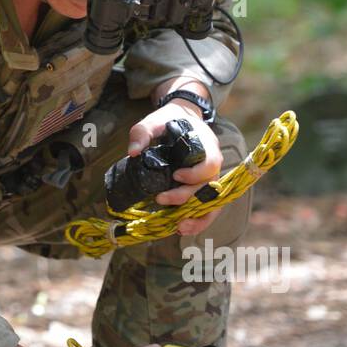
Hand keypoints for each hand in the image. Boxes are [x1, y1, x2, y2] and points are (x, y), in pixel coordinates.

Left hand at [127, 101, 222, 235]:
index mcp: (207, 146)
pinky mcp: (202, 187)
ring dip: (198, 217)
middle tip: (161, 199)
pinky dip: (197, 220)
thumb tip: (132, 152)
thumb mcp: (154, 120)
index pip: (210, 164)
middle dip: (186, 197)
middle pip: (209, 187)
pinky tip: (181, 227)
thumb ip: (143, 133)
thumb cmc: (170, 120)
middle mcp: (213, 164)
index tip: (175, 175)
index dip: (195, 174)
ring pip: (212, 203)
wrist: (182, 118)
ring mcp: (210, 178)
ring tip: (179, 227)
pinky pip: (207, 207)